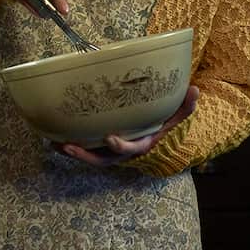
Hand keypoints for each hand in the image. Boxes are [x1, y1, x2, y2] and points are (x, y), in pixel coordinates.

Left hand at [58, 85, 199, 166]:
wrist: (155, 135)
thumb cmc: (163, 123)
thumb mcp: (176, 115)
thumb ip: (185, 106)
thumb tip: (196, 90)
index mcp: (143, 144)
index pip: (133, 148)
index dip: (121, 146)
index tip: (110, 138)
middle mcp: (125, 153)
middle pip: (104, 160)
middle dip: (86, 156)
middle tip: (70, 146)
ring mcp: (112, 153)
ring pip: (92, 158)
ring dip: (74, 153)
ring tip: (56, 144)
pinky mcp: (102, 148)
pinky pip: (86, 150)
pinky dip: (71, 147)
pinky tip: (53, 139)